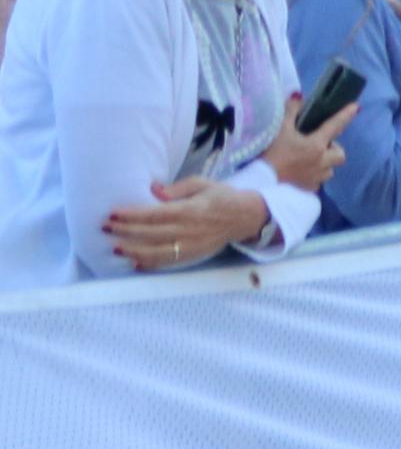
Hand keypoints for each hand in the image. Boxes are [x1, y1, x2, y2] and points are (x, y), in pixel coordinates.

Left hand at [103, 176, 275, 270]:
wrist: (247, 216)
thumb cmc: (222, 196)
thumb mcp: (202, 184)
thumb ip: (178, 188)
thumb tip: (154, 189)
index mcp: (190, 210)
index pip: (154, 214)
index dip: (131, 215)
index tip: (113, 214)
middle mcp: (190, 230)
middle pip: (151, 233)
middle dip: (126, 232)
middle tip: (105, 228)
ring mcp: (192, 245)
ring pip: (158, 252)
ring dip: (134, 251)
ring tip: (115, 248)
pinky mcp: (195, 254)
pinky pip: (170, 261)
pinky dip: (151, 264)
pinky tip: (135, 263)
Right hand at [263, 99, 355, 194]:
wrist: (261, 180)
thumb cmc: (271, 152)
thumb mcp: (279, 129)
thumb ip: (290, 111)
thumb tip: (298, 96)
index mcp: (316, 145)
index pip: (335, 126)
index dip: (346, 115)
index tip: (355, 107)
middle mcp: (322, 162)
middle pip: (340, 154)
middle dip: (334, 149)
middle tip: (320, 144)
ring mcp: (317, 177)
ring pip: (330, 170)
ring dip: (325, 163)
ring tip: (310, 159)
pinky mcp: (309, 188)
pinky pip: (318, 181)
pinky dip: (314, 176)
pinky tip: (302, 173)